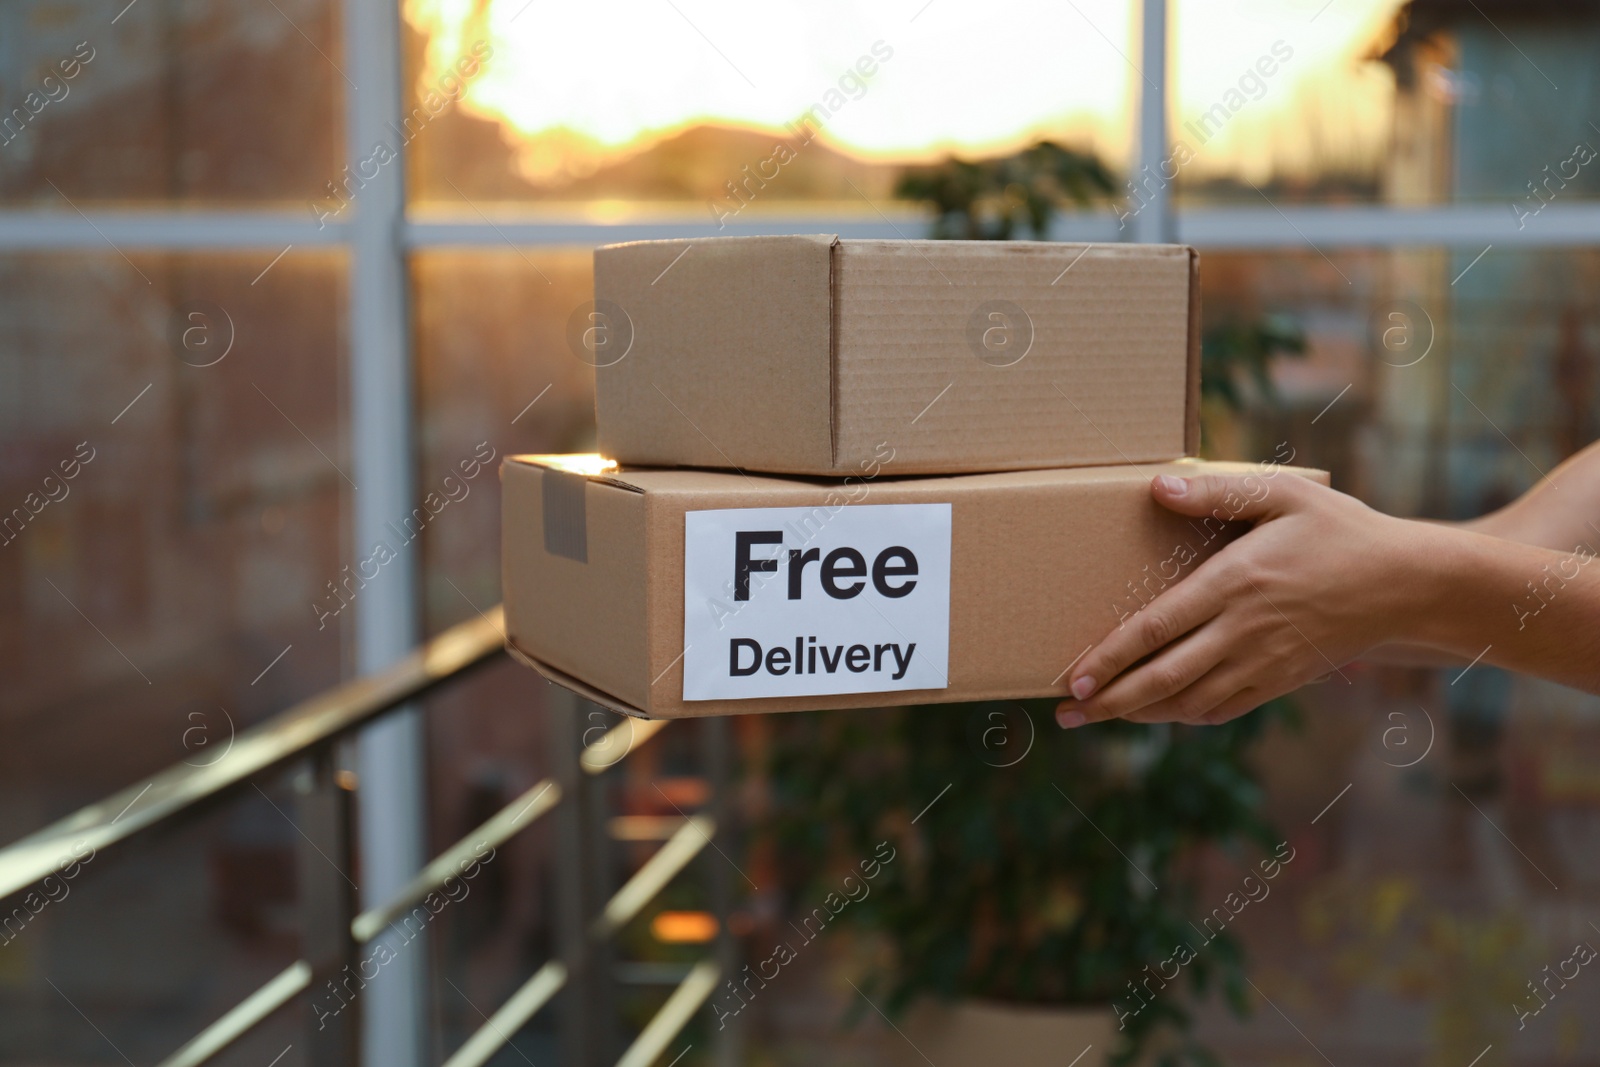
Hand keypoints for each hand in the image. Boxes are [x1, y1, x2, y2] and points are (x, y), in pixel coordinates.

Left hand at [1057, 471, 1439, 727]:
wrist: (1405, 584)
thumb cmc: (1339, 530)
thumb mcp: (1284, 494)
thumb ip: (1217, 492)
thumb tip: (1158, 486)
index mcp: (1235, 582)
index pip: (1157, 628)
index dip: (1111, 656)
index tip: (1075, 675)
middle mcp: (1244, 629)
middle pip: (1163, 676)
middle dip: (1110, 699)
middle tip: (1067, 711)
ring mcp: (1263, 660)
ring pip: (1189, 700)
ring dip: (1140, 712)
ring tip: (1097, 716)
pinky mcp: (1282, 680)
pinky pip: (1224, 708)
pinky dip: (1186, 715)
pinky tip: (1160, 713)